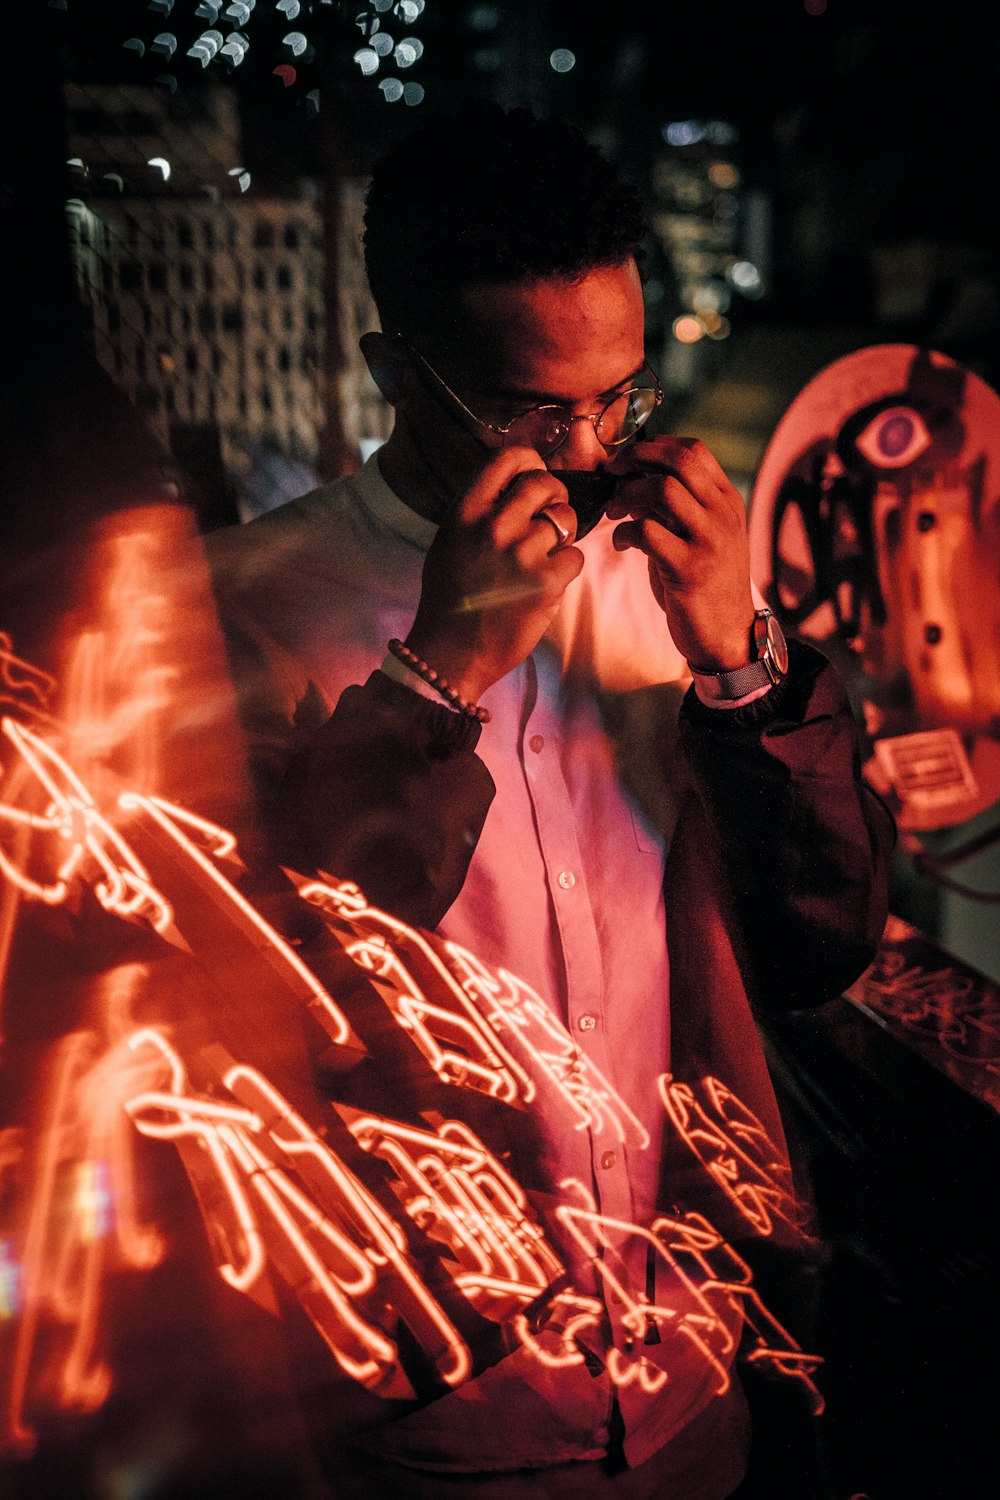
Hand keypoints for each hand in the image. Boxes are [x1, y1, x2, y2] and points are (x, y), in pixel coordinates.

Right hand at [404, 447, 582, 700]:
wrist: (450, 652)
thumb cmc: (450, 599)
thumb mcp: (450, 541)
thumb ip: (480, 512)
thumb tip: (515, 486)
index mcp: (466, 511)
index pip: (508, 459)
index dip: (531, 463)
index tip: (535, 477)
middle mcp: (493, 525)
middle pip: (544, 484)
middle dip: (555, 498)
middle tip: (550, 518)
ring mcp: (520, 553)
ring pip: (565, 520)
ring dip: (563, 536)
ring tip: (545, 557)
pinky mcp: (545, 582)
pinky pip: (576, 556)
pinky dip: (567, 568)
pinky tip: (548, 582)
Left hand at [605, 436, 755, 669]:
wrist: (727, 634)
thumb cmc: (705, 584)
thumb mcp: (702, 535)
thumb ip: (678, 507)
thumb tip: (633, 479)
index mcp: (727, 501)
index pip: (693, 451)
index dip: (654, 447)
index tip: (629, 462)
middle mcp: (722, 514)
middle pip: (679, 461)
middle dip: (636, 458)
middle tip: (613, 474)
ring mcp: (708, 541)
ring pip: (663, 490)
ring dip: (627, 495)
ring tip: (615, 512)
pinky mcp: (689, 569)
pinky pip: (647, 532)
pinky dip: (623, 533)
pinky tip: (620, 544)